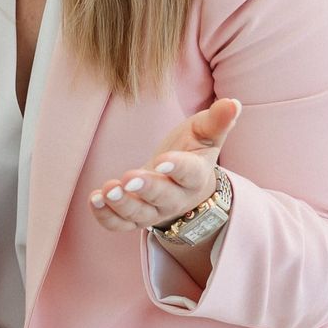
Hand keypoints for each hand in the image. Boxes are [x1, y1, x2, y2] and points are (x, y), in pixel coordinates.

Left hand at [87, 97, 240, 232]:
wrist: (182, 183)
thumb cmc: (192, 151)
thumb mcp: (204, 133)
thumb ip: (216, 120)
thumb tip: (232, 102)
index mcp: (195, 175)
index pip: (189, 174)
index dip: (177, 168)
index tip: (163, 160)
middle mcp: (176, 198)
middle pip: (163, 198)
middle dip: (146, 189)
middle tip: (127, 178)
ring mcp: (154, 211)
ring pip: (139, 216)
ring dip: (122, 204)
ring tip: (107, 190)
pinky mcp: (134, 219)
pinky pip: (120, 225)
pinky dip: (106, 216)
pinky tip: (94, 198)